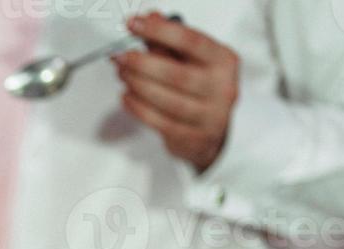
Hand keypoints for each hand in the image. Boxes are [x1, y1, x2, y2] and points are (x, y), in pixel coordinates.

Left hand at [117, 12, 239, 172]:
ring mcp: (210, 115)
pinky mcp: (194, 137)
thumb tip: (150, 17)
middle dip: (141, 63)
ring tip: (122, 74)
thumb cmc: (200, 90)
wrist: (212, 132)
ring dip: (137, 85)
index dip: (159, 31)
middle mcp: (222, 87)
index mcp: (224, 60)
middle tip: (120, 55)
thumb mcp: (191, 61)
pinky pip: (160, 122)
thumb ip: (169, 42)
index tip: (134, 24)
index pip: (191, 41)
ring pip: (167, 100)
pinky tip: (126, 97)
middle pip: (175, 73)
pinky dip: (138, 108)